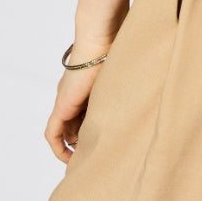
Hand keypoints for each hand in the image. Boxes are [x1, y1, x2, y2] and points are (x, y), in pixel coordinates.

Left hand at [44, 39, 114, 164]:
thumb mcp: (120, 75)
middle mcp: (73, 96)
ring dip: (73, 147)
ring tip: (86, 161)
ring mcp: (65, 100)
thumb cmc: (114, 49)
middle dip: (83, 142)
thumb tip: (148, 92)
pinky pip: (53, 133)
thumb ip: (125, 87)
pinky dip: (58, 147)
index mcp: (86, 88)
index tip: (102, 143)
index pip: (85, 115)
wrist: (99, 39)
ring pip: (65, 131)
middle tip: (95, 156)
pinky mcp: (61, 106)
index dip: (91, 130)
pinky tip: (69, 158)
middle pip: (74, 126)